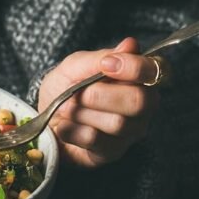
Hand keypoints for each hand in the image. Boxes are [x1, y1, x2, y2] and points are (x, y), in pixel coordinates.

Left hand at [38, 37, 160, 167]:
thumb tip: (130, 45)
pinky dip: (72, 130)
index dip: (133, 67)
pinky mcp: (111, 153)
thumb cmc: (64, 88)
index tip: (105, 65)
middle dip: (100, 95)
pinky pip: (96, 141)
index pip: (156, 71)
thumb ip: (100, 57)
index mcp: (139, 78)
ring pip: (116, 123)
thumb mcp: (74, 66)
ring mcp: (130, 132)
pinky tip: (64, 126)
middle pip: (139, 101)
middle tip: (75, 93)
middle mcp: (143, 106)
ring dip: (81, 113)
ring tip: (66, 108)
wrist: (43, 118)